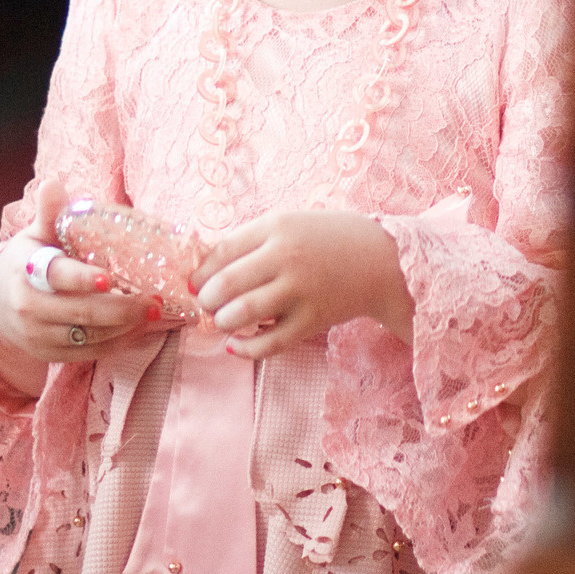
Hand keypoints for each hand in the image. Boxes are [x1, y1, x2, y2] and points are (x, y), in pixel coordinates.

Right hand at [0, 177, 155, 395]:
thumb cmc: (28, 261)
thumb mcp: (34, 235)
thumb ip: (48, 213)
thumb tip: (53, 183)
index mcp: (27, 272)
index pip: (58, 276)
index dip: (82, 279)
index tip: (110, 278)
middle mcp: (30, 308)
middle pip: (82, 313)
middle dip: (122, 309)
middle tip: (154, 301)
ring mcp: (39, 336)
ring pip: (90, 338)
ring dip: (126, 329)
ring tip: (155, 315)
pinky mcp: (51, 356)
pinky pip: (90, 354)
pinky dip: (119, 344)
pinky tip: (141, 331)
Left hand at [193, 209, 413, 358]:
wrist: (380, 259)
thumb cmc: (325, 239)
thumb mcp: (288, 224)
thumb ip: (250, 241)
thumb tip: (204, 268)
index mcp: (275, 227)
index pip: (221, 251)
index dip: (200, 273)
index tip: (194, 284)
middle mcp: (285, 257)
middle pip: (226, 284)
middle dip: (207, 300)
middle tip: (207, 306)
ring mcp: (300, 291)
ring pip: (242, 313)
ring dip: (222, 322)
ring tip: (223, 322)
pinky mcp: (312, 321)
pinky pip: (269, 343)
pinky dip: (246, 349)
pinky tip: (236, 346)